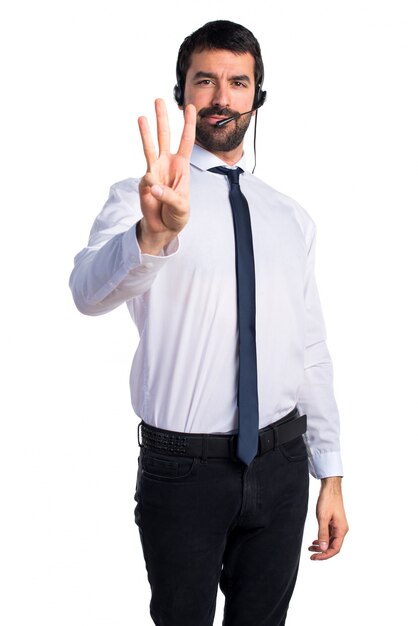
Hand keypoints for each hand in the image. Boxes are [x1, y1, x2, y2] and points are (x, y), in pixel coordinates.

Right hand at [137, 98, 195, 254]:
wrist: (163, 227)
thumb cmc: (177, 214)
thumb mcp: (181, 207)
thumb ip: (170, 196)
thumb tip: (152, 184)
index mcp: (181, 166)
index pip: (186, 141)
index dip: (189, 124)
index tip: (191, 107)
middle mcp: (167, 164)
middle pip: (165, 137)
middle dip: (163, 118)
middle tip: (159, 100)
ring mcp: (154, 171)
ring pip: (149, 147)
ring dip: (145, 132)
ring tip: (141, 116)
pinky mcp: (144, 182)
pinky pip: (147, 180)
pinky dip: (151, 188)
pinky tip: (155, 197)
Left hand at [308, 476, 348, 560]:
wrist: (330, 487)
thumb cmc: (327, 500)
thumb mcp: (322, 518)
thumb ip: (323, 533)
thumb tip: (323, 549)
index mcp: (341, 530)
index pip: (335, 549)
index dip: (325, 555)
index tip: (314, 558)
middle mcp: (341, 529)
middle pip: (333, 547)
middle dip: (322, 552)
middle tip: (311, 556)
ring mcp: (338, 526)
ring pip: (331, 541)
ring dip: (321, 546)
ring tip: (310, 548)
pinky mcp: (334, 522)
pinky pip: (329, 535)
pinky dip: (322, 539)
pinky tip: (315, 541)